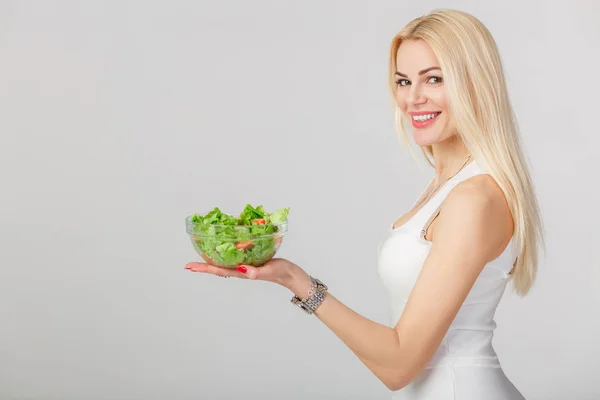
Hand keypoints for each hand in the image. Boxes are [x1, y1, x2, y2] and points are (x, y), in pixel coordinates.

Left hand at [185, 257, 307, 288]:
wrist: (291, 275)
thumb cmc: (280, 272)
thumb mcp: (268, 270)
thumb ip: (255, 272)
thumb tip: (242, 270)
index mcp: (242, 272)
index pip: (218, 270)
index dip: (204, 268)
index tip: (190, 266)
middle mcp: (241, 269)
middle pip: (217, 268)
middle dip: (203, 266)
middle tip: (189, 264)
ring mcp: (245, 266)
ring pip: (225, 263)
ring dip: (213, 260)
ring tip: (202, 256)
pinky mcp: (252, 260)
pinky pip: (235, 257)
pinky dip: (226, 254)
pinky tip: (225, 249)